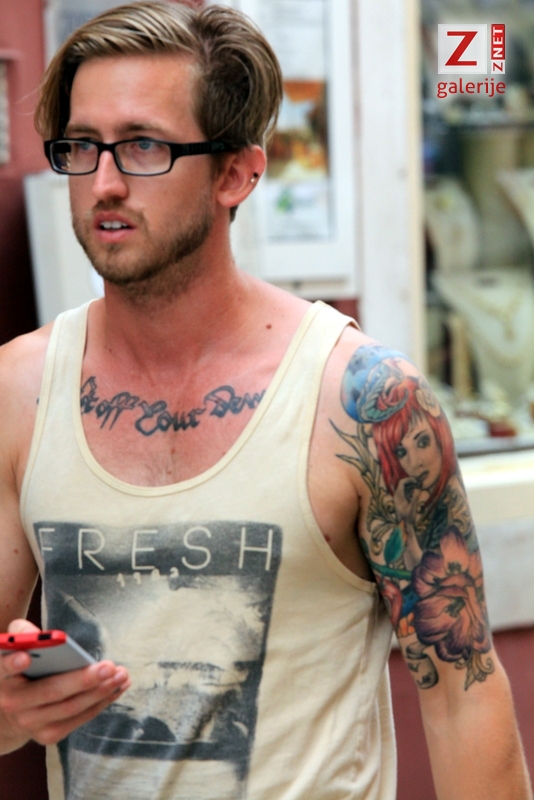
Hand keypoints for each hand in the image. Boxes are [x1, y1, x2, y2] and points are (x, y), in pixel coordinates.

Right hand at [0, 619, 129, 748]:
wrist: (12, 711)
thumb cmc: (21, 668)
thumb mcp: (17, 646)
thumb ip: (23, 633)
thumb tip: (40, 634)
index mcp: (2, 676)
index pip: (3, 668)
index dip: (13, 663)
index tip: (26, 657)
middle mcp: (13, 704)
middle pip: (51, 691)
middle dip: (83, 679)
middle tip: (110, 666)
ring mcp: (30, 723)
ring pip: (71, 707)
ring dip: (100, 691)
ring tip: (121, 674)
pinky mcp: (48, 735)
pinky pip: (79, 718)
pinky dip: (101, 702)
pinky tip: (117, 687)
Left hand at [393, 476, 424, 520]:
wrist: (404, 526)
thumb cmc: (408, 518)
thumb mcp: (412, 508)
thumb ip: (415, 498)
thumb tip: (418, 489)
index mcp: (398, 496)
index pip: (402, 483)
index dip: (409, 480)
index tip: (417, 481)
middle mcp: (397, 495)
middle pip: (402, 483)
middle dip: (411, 481)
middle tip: (419, 483)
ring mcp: (398, 498)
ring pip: (404, 487)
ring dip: (411, 485)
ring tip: (419, 486)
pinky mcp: (401, 500)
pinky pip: (405, 491)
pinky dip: (410, 490)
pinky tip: (416, 492)